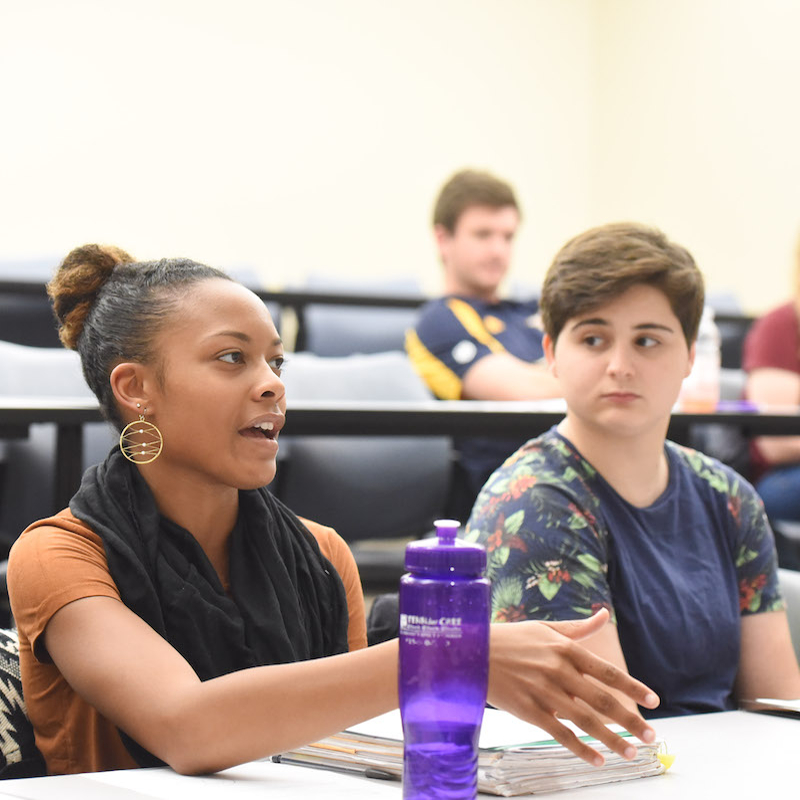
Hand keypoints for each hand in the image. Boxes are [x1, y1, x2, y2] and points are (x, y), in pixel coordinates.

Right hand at [487, 609, 658, 765]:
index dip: (632, 686)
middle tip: (651, 736)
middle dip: (630, 719)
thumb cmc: (511, 639)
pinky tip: (597, 759)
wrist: (471, 650)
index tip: (653, 700)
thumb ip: (578, 628)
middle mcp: (558, 670)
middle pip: (602, 699)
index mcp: (565, 648)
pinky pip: (560, 733)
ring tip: (631, 753)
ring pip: (585, 720)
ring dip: (611, 739)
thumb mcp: (544, 628)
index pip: (606, 671)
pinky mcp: (528, 710)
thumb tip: (603, 615)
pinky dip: (580, 748)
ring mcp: (543, 691)